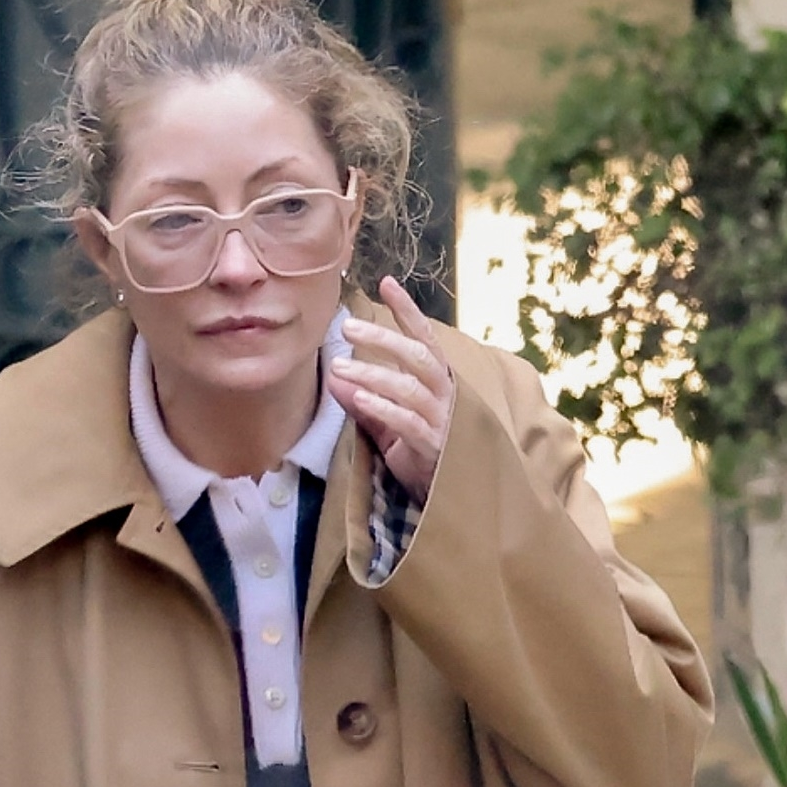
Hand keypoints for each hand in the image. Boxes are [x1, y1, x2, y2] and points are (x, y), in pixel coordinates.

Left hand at [328, 277, 455, 504]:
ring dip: (373, 375)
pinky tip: (358, 398)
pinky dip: (382, 409)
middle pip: (417, 356)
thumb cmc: (423, 457)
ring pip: (410, 387)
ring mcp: (443, 421)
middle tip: (347, 329)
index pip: (425, 338)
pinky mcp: (434, 448)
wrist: (450, 503)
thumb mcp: (392, 425)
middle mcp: (445, 396)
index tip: (386, 283)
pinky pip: (407, 423)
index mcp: (439, 383)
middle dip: (383, 339)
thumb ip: (368, 402)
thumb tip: (335, 379)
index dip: (407, 310)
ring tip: (339, 368)